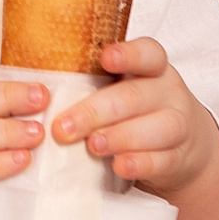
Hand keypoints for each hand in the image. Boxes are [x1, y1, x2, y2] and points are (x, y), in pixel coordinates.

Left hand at [52, 37, 218, 198]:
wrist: (181, 146)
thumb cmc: (137, 112)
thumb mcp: (122, 89)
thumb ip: (92, 85)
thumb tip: (37, 92)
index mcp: (152, 69)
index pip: (148, 53)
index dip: (128, 54)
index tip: (105, 58)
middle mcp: (167, 93)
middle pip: (136, 96)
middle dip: (96, 111)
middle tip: (63, 128)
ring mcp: (179, 125)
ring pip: (159, 127)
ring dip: (121, 136)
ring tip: (93, 146)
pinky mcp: (179, 157)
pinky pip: (164, 160)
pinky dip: (140, 163)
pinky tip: (119, 166)